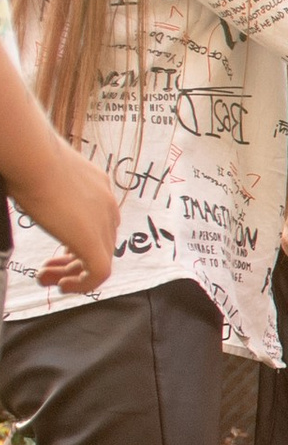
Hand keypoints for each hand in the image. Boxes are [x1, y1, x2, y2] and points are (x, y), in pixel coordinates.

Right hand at [13, 144, 116, 291]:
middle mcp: (106, 205)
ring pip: (98, 259)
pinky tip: (63, 286)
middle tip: (46, 271)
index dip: (74, 242)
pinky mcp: (94, 240)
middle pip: (98, 242)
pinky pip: (99, 273)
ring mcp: (103, 222)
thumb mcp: (41, 176)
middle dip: (71, 261)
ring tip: (50, 281)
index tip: (53, 253)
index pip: (95, 223)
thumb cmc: (27, 160)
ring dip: (72, 274)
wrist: (33, 158)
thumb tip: (25, 189)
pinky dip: (83, 284)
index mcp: (96, 187)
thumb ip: (45, 190)